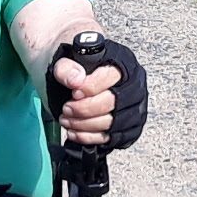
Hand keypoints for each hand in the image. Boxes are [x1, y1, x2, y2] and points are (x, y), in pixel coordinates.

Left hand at [49, 31, 147, 150]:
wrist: (72, 81)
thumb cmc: (72, 68)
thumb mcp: (63, 59)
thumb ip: (66, 67)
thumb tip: (76, 80)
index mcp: (121, 62)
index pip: (111, 76)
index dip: (90, 87)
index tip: (73, 93)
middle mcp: (133, 85)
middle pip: (114, 102)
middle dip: (85, 109)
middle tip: (66, 108)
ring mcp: (132, 108)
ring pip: (112, 123)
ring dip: (84, 125)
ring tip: (66, 119)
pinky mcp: (127, 127)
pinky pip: (110, 137)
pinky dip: (88, 137)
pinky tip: (73, 131)